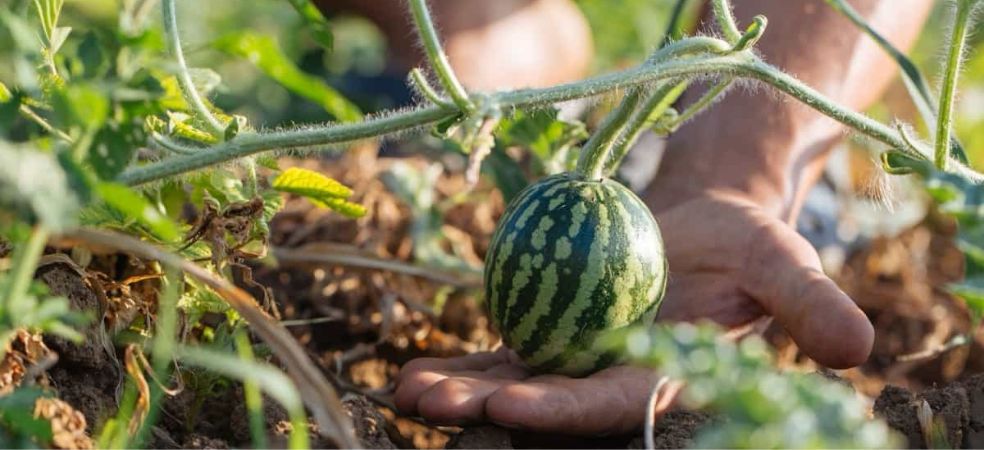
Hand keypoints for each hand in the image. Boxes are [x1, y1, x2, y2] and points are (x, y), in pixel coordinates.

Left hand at [393, 190, 873, 433]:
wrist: (705, 228)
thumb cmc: (748, 249)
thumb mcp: (783, 263)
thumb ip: (806, 304)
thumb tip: (857, 348)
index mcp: (668, 378)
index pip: (612, 403)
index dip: (564, 408)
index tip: (511, 403)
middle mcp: (616, 380)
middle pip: (548, 399)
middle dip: (490, 404)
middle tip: (431, 401)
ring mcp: (580, 359)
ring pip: (515, 378)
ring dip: (462, 387)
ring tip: (405, 389)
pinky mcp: (556, 332)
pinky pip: (505, 346)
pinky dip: (464, 358)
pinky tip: (414, 365)